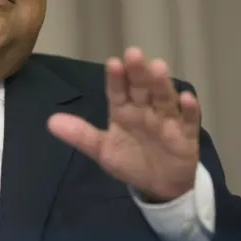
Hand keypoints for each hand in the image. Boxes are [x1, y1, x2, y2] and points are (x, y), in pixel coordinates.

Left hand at [47, 47, 199, 201]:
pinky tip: (187, 98)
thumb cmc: (130, 160)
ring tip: (158, 67)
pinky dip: (189, 110)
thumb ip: (80, 135)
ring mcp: (166, 120)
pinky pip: (189, 120)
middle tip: (134, 54)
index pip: (117, 91)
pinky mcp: (185, 134)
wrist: (158, 186)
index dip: (115, 78)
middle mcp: (145, 109)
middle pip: (141, 88)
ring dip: (162, 84)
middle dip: (138, 72)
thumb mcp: (102, 150)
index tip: (113, 63)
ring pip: (164, 98)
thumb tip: (50, 122)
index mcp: (123, 110)